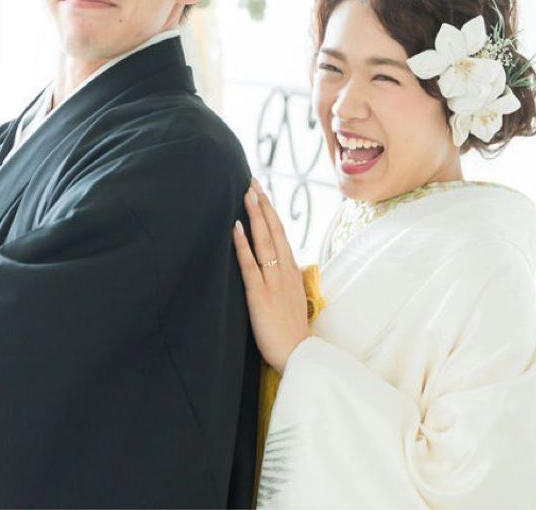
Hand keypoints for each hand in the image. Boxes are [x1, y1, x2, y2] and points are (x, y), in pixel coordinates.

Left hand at [232, 178, 309, 371]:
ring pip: (264, 241)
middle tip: (253, 182)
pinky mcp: (259, 295)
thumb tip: (278, 267)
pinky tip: (237, 227)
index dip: (271, 213)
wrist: (299, 353)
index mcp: (293, 271)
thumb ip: (286, 281)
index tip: (263, 194)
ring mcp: (273, 281)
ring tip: (247, 194)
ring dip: (255, 215)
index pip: (282, 235)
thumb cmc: (293, 331)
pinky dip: (243, 244)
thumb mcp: (293, 299)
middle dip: (263, 205)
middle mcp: (285, 270)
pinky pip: (250, 265)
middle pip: (274, 230)